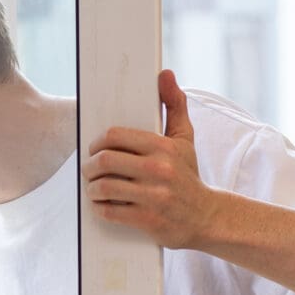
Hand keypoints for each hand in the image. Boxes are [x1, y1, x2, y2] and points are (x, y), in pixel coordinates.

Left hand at [83, 69, 217, 249]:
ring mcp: (153, 196)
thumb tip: (165, 74)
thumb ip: (174, 105)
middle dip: (89, 166)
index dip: (97, 142)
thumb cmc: (188, 175)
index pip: (115, 136)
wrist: (205, 216)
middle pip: (104, 160)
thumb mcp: (184, 139)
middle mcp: (158, 170)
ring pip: (103, 187)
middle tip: (89, 169)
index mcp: (163, 147)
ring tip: (93, 187)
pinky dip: (100, 208)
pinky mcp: (148, 219)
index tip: (94, 148)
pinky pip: (110, 211)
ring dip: (92, 188)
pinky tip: (102, 204)